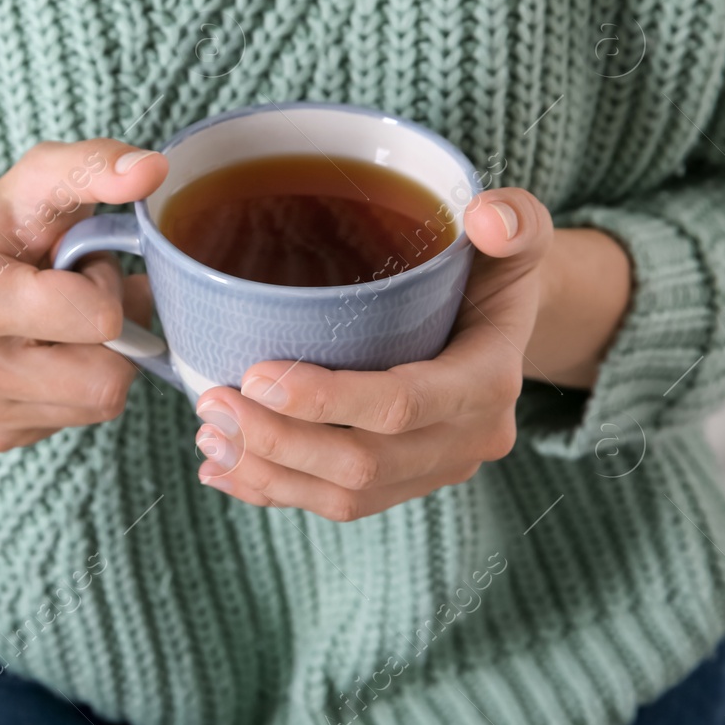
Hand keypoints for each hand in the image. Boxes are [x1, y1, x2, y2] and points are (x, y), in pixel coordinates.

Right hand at [0, 140, 167, 451]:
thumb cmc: (14, 223)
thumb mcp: (48, 176)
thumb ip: (98, 162)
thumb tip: (152, 169)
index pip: (100, 319)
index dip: (104, 286)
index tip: (72, 264)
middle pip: (106, 380)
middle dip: (110, 335)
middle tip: (74, 298)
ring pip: (98, 406)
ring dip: (98, 361)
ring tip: (62, 324)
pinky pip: (77, 427)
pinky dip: (76, 390)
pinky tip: (47, 355)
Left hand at [192, 188, 556, 520]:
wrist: (505, 323)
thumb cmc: (493, 268)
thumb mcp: (516, 235)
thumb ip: (513, 219)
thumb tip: (487, 217)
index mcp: (490, 380)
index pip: (402, 404)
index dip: (327, 399)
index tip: (255, 375)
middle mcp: (469, 440)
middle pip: (365, 464)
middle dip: (279, 442)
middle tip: (212, 403)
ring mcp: (437, 470)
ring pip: (347, 496)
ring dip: (269, 473)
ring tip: (208, 435)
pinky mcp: (408, 485)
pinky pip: (340, 506)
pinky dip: (277, 493)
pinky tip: (223, 471)